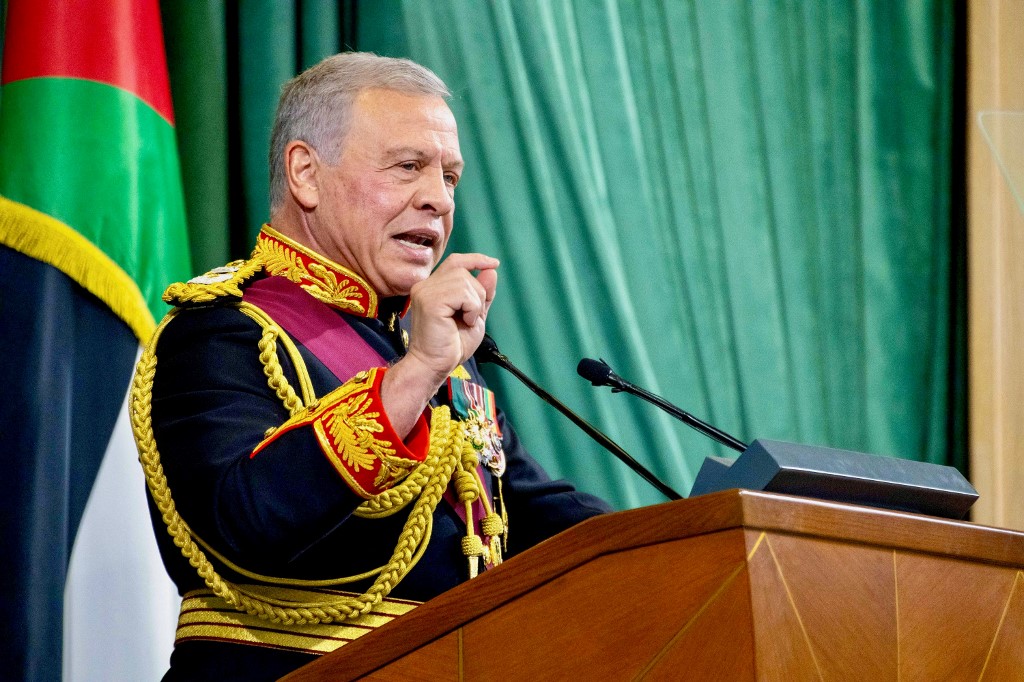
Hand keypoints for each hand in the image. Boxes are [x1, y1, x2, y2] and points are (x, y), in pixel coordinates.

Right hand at [405, 252, 498, 379]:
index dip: (475, 259)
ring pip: (464, 280)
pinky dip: (471, 308)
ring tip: (467, 320)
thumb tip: (491, 270)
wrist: (435, 366)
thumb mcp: (474, 315)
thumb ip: (482, 294)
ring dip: (475, 303)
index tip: (494, 263)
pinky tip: (464, 322)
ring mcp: (425, 292)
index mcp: (432, 287)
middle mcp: (425, 286)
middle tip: (472, 316)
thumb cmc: (451, 345)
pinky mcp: (429, 301)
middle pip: (463, 271)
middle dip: (478, 292)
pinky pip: (462, 293)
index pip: (455, 262)